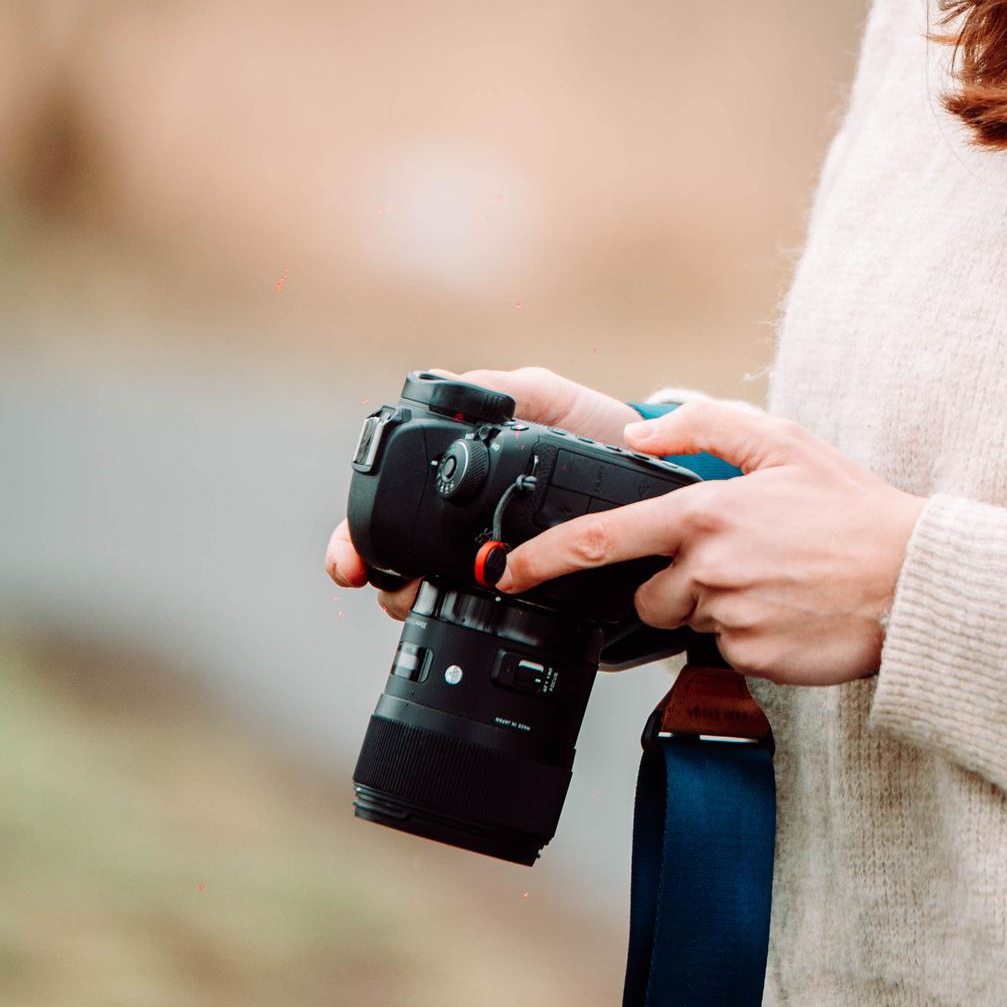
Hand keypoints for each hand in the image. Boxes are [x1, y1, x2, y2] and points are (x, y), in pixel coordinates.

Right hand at [323, 366, 642, 621]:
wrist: (658, 468)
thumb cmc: (593, 425)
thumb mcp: (546, 397)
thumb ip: (497, 390)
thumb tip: (439, 386)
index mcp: (454, 479)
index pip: (385, 509)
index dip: (356, 537)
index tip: (348, 562)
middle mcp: (462, 525)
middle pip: (395, 563)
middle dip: (381, 578)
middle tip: (387, 585)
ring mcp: (491, 561)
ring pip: (428, 594)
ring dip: (414, 601)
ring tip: (421, 600)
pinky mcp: (529, 591)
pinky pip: (486, 616)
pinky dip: (463, 620)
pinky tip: (463, 618)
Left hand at [489, 397, 924, 686]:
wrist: (912, 579)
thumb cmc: (852, 508)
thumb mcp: (784, 441)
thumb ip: (703, 425)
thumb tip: (637, 432)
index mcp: (705, 513)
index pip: (600, 540)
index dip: (543, 559)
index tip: (510, 572)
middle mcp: (709, 568)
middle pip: (649, 593)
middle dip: (676, 584)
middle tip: (742, 561)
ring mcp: (728, 618)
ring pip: (688, 621)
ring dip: (716, 605)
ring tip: (774, 581)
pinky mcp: (752, 658)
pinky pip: (726, 650)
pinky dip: (749, 633)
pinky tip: (789, 609)